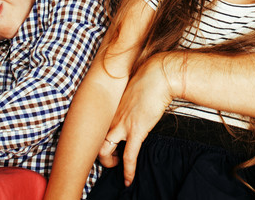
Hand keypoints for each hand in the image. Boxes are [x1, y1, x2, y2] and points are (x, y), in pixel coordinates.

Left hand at [98, 54, 176, 185]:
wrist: (159, 75)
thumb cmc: (150, 77)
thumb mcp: (133, 87)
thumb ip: (129, 98)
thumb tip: (133, 103)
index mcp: (112, 105)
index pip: (97, 125)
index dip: (97, 134)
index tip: (103, 138)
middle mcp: (112, 116)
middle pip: (95, 138)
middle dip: (98, 151)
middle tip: (107, 156)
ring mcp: (122, 124)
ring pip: (104, 150)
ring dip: (108, 161)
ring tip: (114, 166)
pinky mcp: (136, 131)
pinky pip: (129, 157)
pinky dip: (128, 171)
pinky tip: (129, 179)